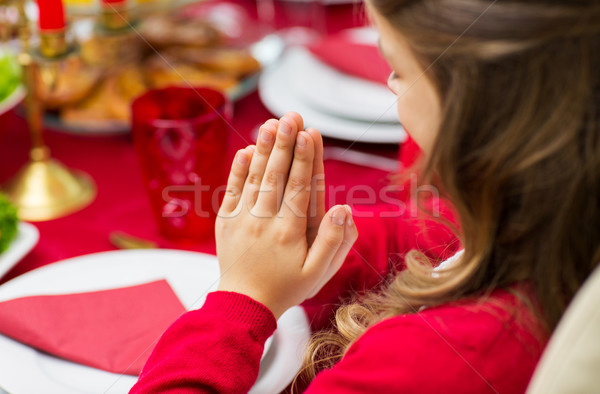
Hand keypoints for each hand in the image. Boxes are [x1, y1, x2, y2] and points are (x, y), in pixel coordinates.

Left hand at [215, 113, 357, 318]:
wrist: (243, 304)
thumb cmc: (286, 288)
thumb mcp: (317, 273)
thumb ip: (333, 241)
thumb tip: (344, 209)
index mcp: (288, 232)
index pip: (298, 187)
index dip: (304, 158)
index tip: (309, 132)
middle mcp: (264, 221)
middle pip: (276, 175)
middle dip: (284, 143)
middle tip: (291, 116)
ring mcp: (241, 220)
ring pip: (254, 178)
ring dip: (262, 149)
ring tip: (270, 123)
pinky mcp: (226, 222)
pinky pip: (231, 191)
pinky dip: (238, 170)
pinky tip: (245, 150)